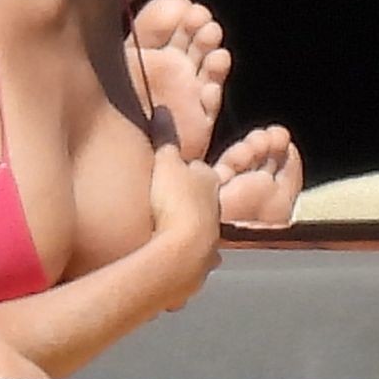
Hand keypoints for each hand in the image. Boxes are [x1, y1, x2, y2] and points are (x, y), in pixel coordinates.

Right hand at [149, 108, 220, 307]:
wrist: (183, 251)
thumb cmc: (176, 201)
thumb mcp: (166, 163)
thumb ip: (165, 137)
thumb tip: (163, 110)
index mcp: (210, 184)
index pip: (201, 174)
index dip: (187, 174)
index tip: (173, 176)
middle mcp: (216, 213)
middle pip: (204, 205)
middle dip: (191, 206)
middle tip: (172, 208)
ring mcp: (211, 242)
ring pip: (203, 236)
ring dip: (190, 236)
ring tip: (173, 238)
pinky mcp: (200, 268)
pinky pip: (193, 262)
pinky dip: (187, 261)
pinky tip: (177, 265)